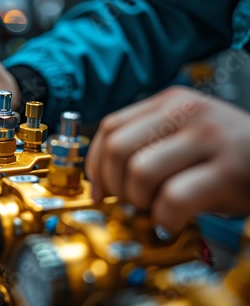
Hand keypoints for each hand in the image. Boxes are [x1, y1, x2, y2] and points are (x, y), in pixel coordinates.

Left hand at [86, 86, 249, 236]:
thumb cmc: (225, 154)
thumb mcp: (184, 135)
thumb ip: (145, 144)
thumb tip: (102, 180)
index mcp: (170, 102)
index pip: (110, 127)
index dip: (95, 164)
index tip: (98, 190)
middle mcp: (186, 113)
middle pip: (117, 149)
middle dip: (115, 185)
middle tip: (130, 202)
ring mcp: (208, 138)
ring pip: (140, 172)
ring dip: (140, 202)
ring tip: (156, 209)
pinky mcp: (227, 170)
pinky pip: (173, 198)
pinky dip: (164, 218)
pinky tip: (172, 221)